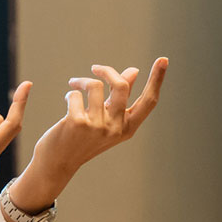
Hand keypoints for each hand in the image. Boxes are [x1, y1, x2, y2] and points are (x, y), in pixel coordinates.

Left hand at [10, 58, 167, 212]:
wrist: (58, 162)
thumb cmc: (82, 138)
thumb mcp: (105, 118)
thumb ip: (119, 97)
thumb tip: (134, 71)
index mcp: (127, 128)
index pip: (148, 101)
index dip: (157, 80)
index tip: (164, 59)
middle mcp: (116, 128)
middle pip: (121, 86)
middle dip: (107, 71)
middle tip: (95, 67)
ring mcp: (97, 127)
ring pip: (94, 86)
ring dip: (82, 81)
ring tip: (74, 85)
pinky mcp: (77, 123)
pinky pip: (76, 95)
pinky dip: (71, 93)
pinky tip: (68, 101)